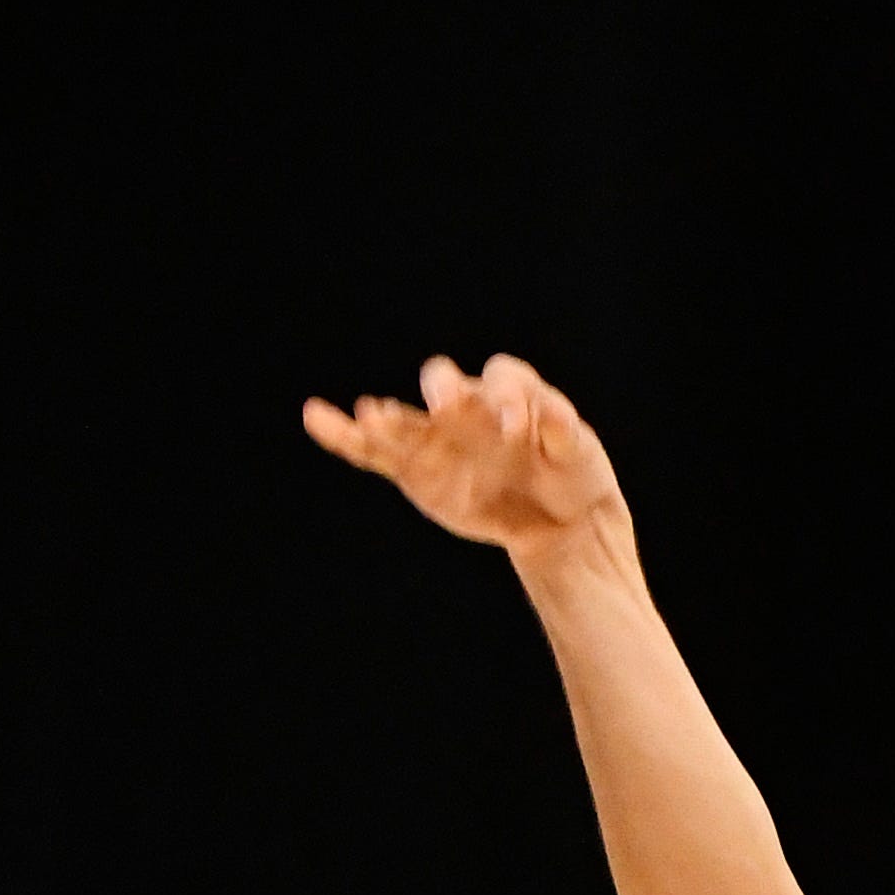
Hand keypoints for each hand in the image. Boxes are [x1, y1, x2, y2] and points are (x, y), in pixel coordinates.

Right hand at [303, 353, 622, 559]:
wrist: (556, 516)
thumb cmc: (569, 472)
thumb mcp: (578, 454)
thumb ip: (563, 432)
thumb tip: (556, 413)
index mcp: (512, 393)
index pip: (503, 379)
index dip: (507, 399)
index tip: (516, 430)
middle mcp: (469, 406)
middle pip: (448, 387)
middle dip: (445, 393)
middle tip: (444, 405)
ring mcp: (438, 437)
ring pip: (405, 420)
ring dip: (388, 418)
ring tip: (367, 414)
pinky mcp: (416, 468)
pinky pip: (375, 452)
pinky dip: (345, 437)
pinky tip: (316, 417)